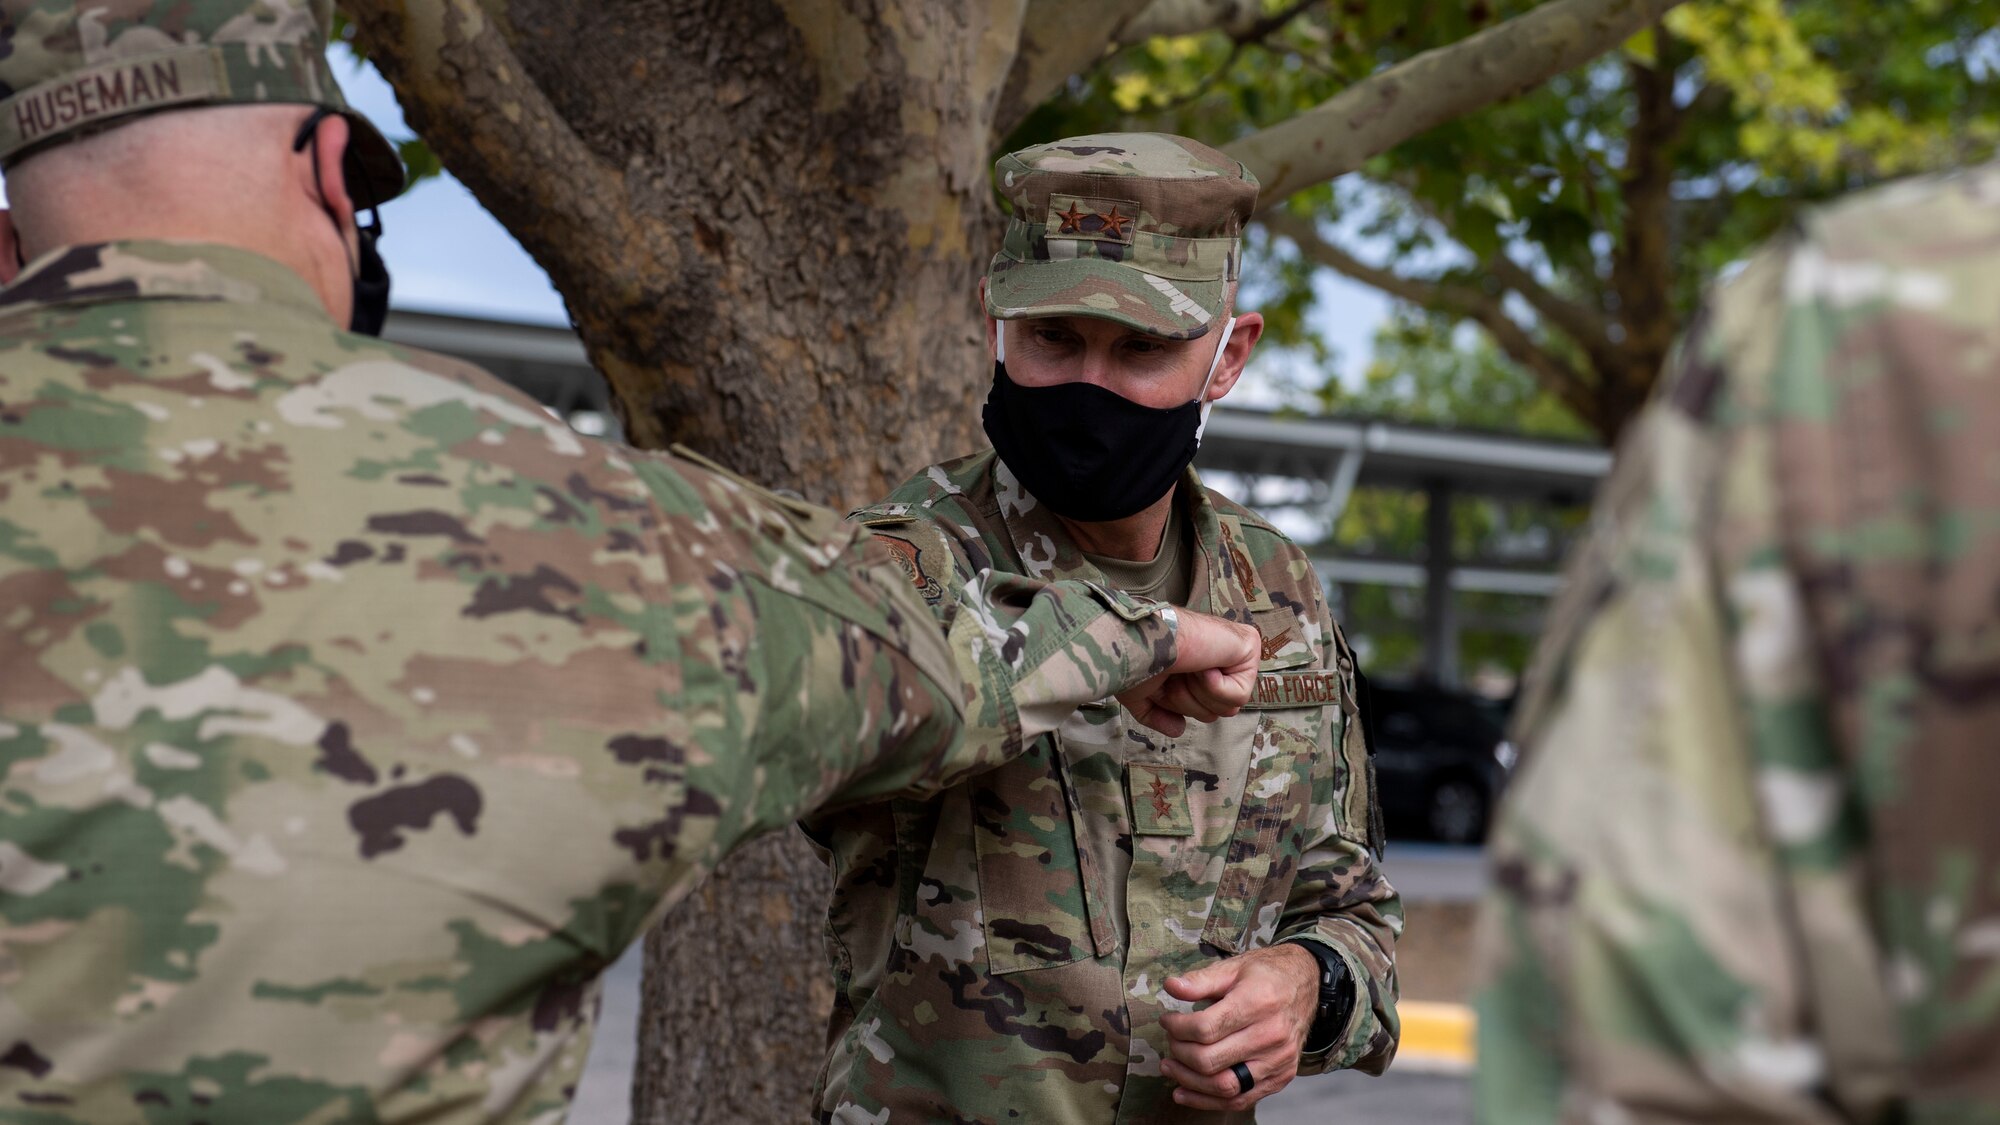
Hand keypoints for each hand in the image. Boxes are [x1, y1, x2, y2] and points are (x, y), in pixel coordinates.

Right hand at [1117, 610, 1257, 736]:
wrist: (1140, 644)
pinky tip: (1202, 667)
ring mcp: (1236, 650)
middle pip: (1217, 711)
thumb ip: (1157, 715)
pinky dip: (1215, 688)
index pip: (1203, 708)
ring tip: (1188, 668)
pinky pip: (1239, 694)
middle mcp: (1218, 656)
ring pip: (1229, 706)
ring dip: (1200, 694)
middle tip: (1176, 675)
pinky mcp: (1248, 645)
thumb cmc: (1136, 659)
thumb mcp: (1141, 695)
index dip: (1180, 704)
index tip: (1164, 681)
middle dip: (1191, 702)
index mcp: (1196, 663)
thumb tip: (1179, 728)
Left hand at [1156, 944, 1319, 1112]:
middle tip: (1170, 1043)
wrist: (1307, 984)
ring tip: (1170, 1068)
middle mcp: (1271, 1035)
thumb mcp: (1233, 967)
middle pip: (1211, 1060)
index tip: (1167, 1021)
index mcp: (1257, 1002)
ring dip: (1189, 1081)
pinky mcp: (1281, 1077)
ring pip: (1224, 1086)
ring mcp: (1278, 1060)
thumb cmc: (1266, 975)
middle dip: (1180, 1053)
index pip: (1205, 1028)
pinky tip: (1186, 1092)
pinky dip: (1209, 1101)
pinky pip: (1241, 1099)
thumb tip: (1171, 986)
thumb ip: (1201, 980)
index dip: (1177, 1028)